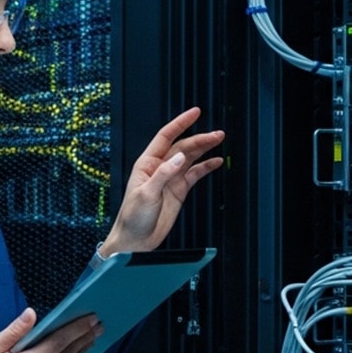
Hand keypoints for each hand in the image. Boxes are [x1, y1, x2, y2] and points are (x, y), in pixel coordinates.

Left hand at [99, 107, 223, 256]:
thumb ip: (162, 175)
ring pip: (190, 158)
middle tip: (218, 134)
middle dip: (200, 138)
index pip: (166, 136)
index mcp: (147, 164)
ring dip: (205, 149)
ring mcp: (170, 178)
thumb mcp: (145, 194)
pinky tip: (216, 161)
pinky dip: (206, 167)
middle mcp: (159, 168)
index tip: (195, 113)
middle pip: (183, 146)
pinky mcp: (178, 190)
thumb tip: (179, 157)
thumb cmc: (132, 217)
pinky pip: (194, 174)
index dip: (180, 123)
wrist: (136, 240)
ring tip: (219, 140)